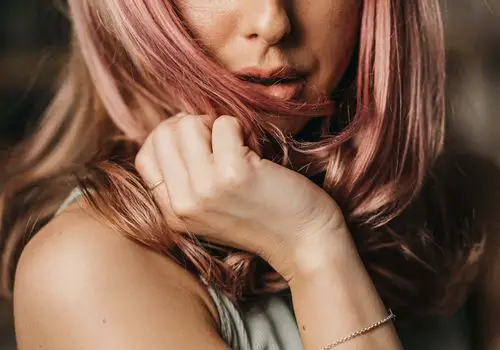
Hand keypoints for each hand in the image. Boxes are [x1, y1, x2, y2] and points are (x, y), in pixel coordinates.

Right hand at [135, 113, 348, 278]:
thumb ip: (185, 179)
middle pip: (163, 135)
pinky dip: (240, 128)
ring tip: (237, 147)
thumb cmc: (261, 216)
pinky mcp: (234, 175)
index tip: (198, 141)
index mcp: (172, 214)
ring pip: (187, 125)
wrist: (304, 240)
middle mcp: (183, 204)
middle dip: (192, 127)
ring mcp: (206, 189)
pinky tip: (254, 152)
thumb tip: (175, 125)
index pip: (145, 156)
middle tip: (220, 142)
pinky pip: (224, 125)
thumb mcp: (210, 208)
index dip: (169, 137)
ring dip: (216, 126)